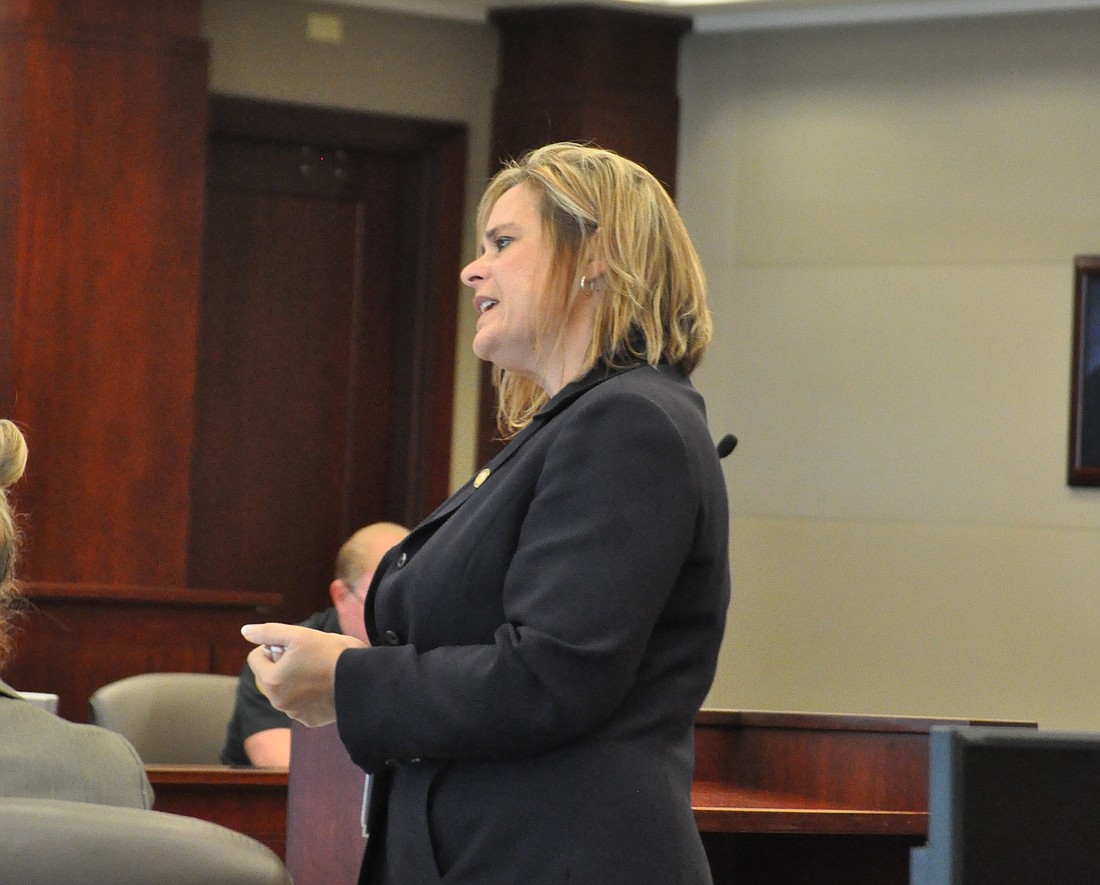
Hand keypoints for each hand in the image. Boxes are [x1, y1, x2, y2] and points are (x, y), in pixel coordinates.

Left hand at [242, 623, 365, 726]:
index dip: (272, 646)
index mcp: (271, 680)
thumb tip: (245, 630)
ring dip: (295, 679)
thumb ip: (268, 632)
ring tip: (319, 670)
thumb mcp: (298, 635)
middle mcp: (278, 701)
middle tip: (307, 655)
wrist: (361, 681)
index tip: (293, 645)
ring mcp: (294, 714)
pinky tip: (325, 685)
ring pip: (286, 690)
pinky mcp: (310, 720)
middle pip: (270, 675)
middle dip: (282, 664)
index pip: (256, 657)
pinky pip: (301, 704)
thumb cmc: (330, 654)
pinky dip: (308, 695)